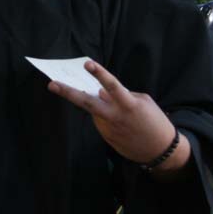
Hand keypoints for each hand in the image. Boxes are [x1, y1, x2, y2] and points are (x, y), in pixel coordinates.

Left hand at [47, 60, 189, 174]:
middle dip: (67, 93)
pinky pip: (101, 121)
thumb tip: (102, 92)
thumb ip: (121, 95)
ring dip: (99, 106)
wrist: (160, 150)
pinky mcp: (106, 137)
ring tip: (122, 113)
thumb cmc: (155, 121)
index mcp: (128, 104)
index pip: (111, 85)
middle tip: (51, 84)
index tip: (86, 63)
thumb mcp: (143, 102)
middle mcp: (115, 116)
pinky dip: (106, 116)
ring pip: (95, 111)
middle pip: (86, 102)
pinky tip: (122, 123)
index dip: (99, 73)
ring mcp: (108, 129)